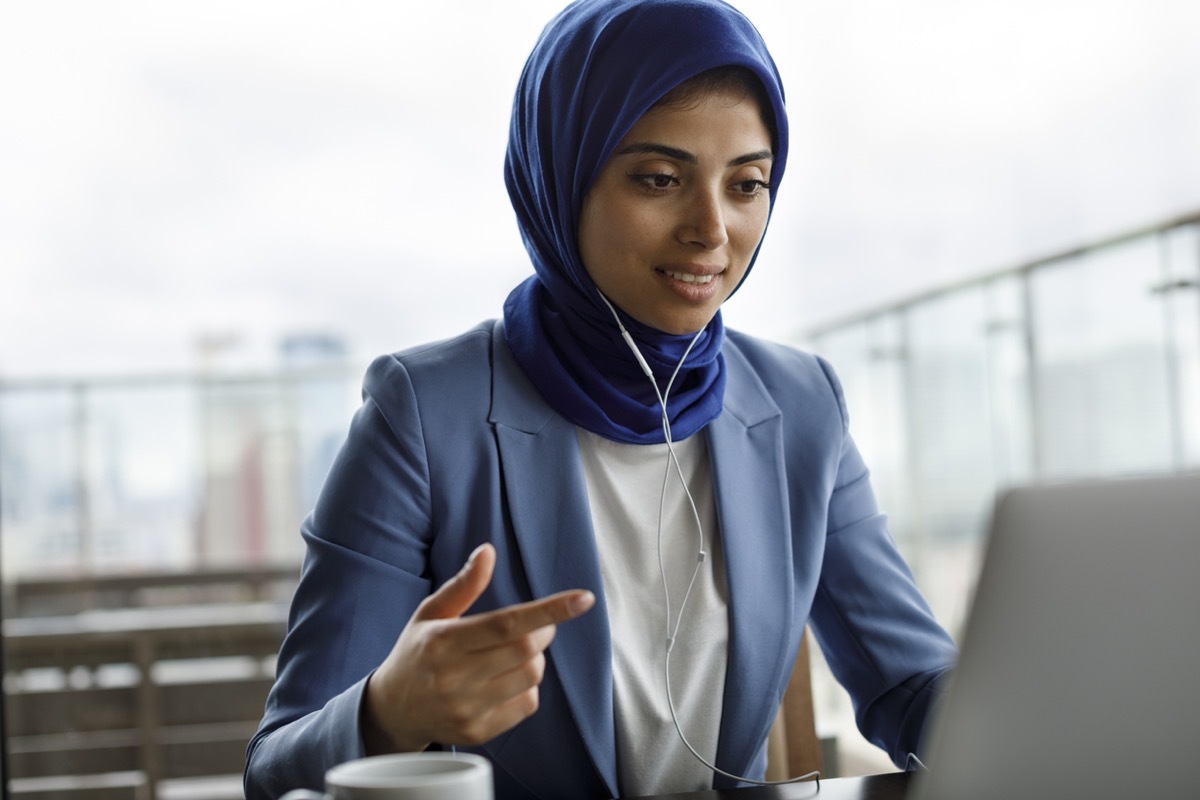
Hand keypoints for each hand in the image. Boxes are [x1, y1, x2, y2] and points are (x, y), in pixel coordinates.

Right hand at [361, 543, 594, 752]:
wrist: (392, 710)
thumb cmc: (417, 652)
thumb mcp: (431, 613)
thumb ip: (463, 585)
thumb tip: (488, 551)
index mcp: (443, 641)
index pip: (506, 623)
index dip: (549, 610)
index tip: (583, 599)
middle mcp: (453, 677)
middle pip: (526, 650)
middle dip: (541, 632)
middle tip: (531, 627)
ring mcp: (465, 709)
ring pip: (531, 676)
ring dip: (534, 659)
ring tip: (512, 655)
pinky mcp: (476, 732)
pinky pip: (527, 704)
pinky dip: (527, 687)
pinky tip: (504, 681)